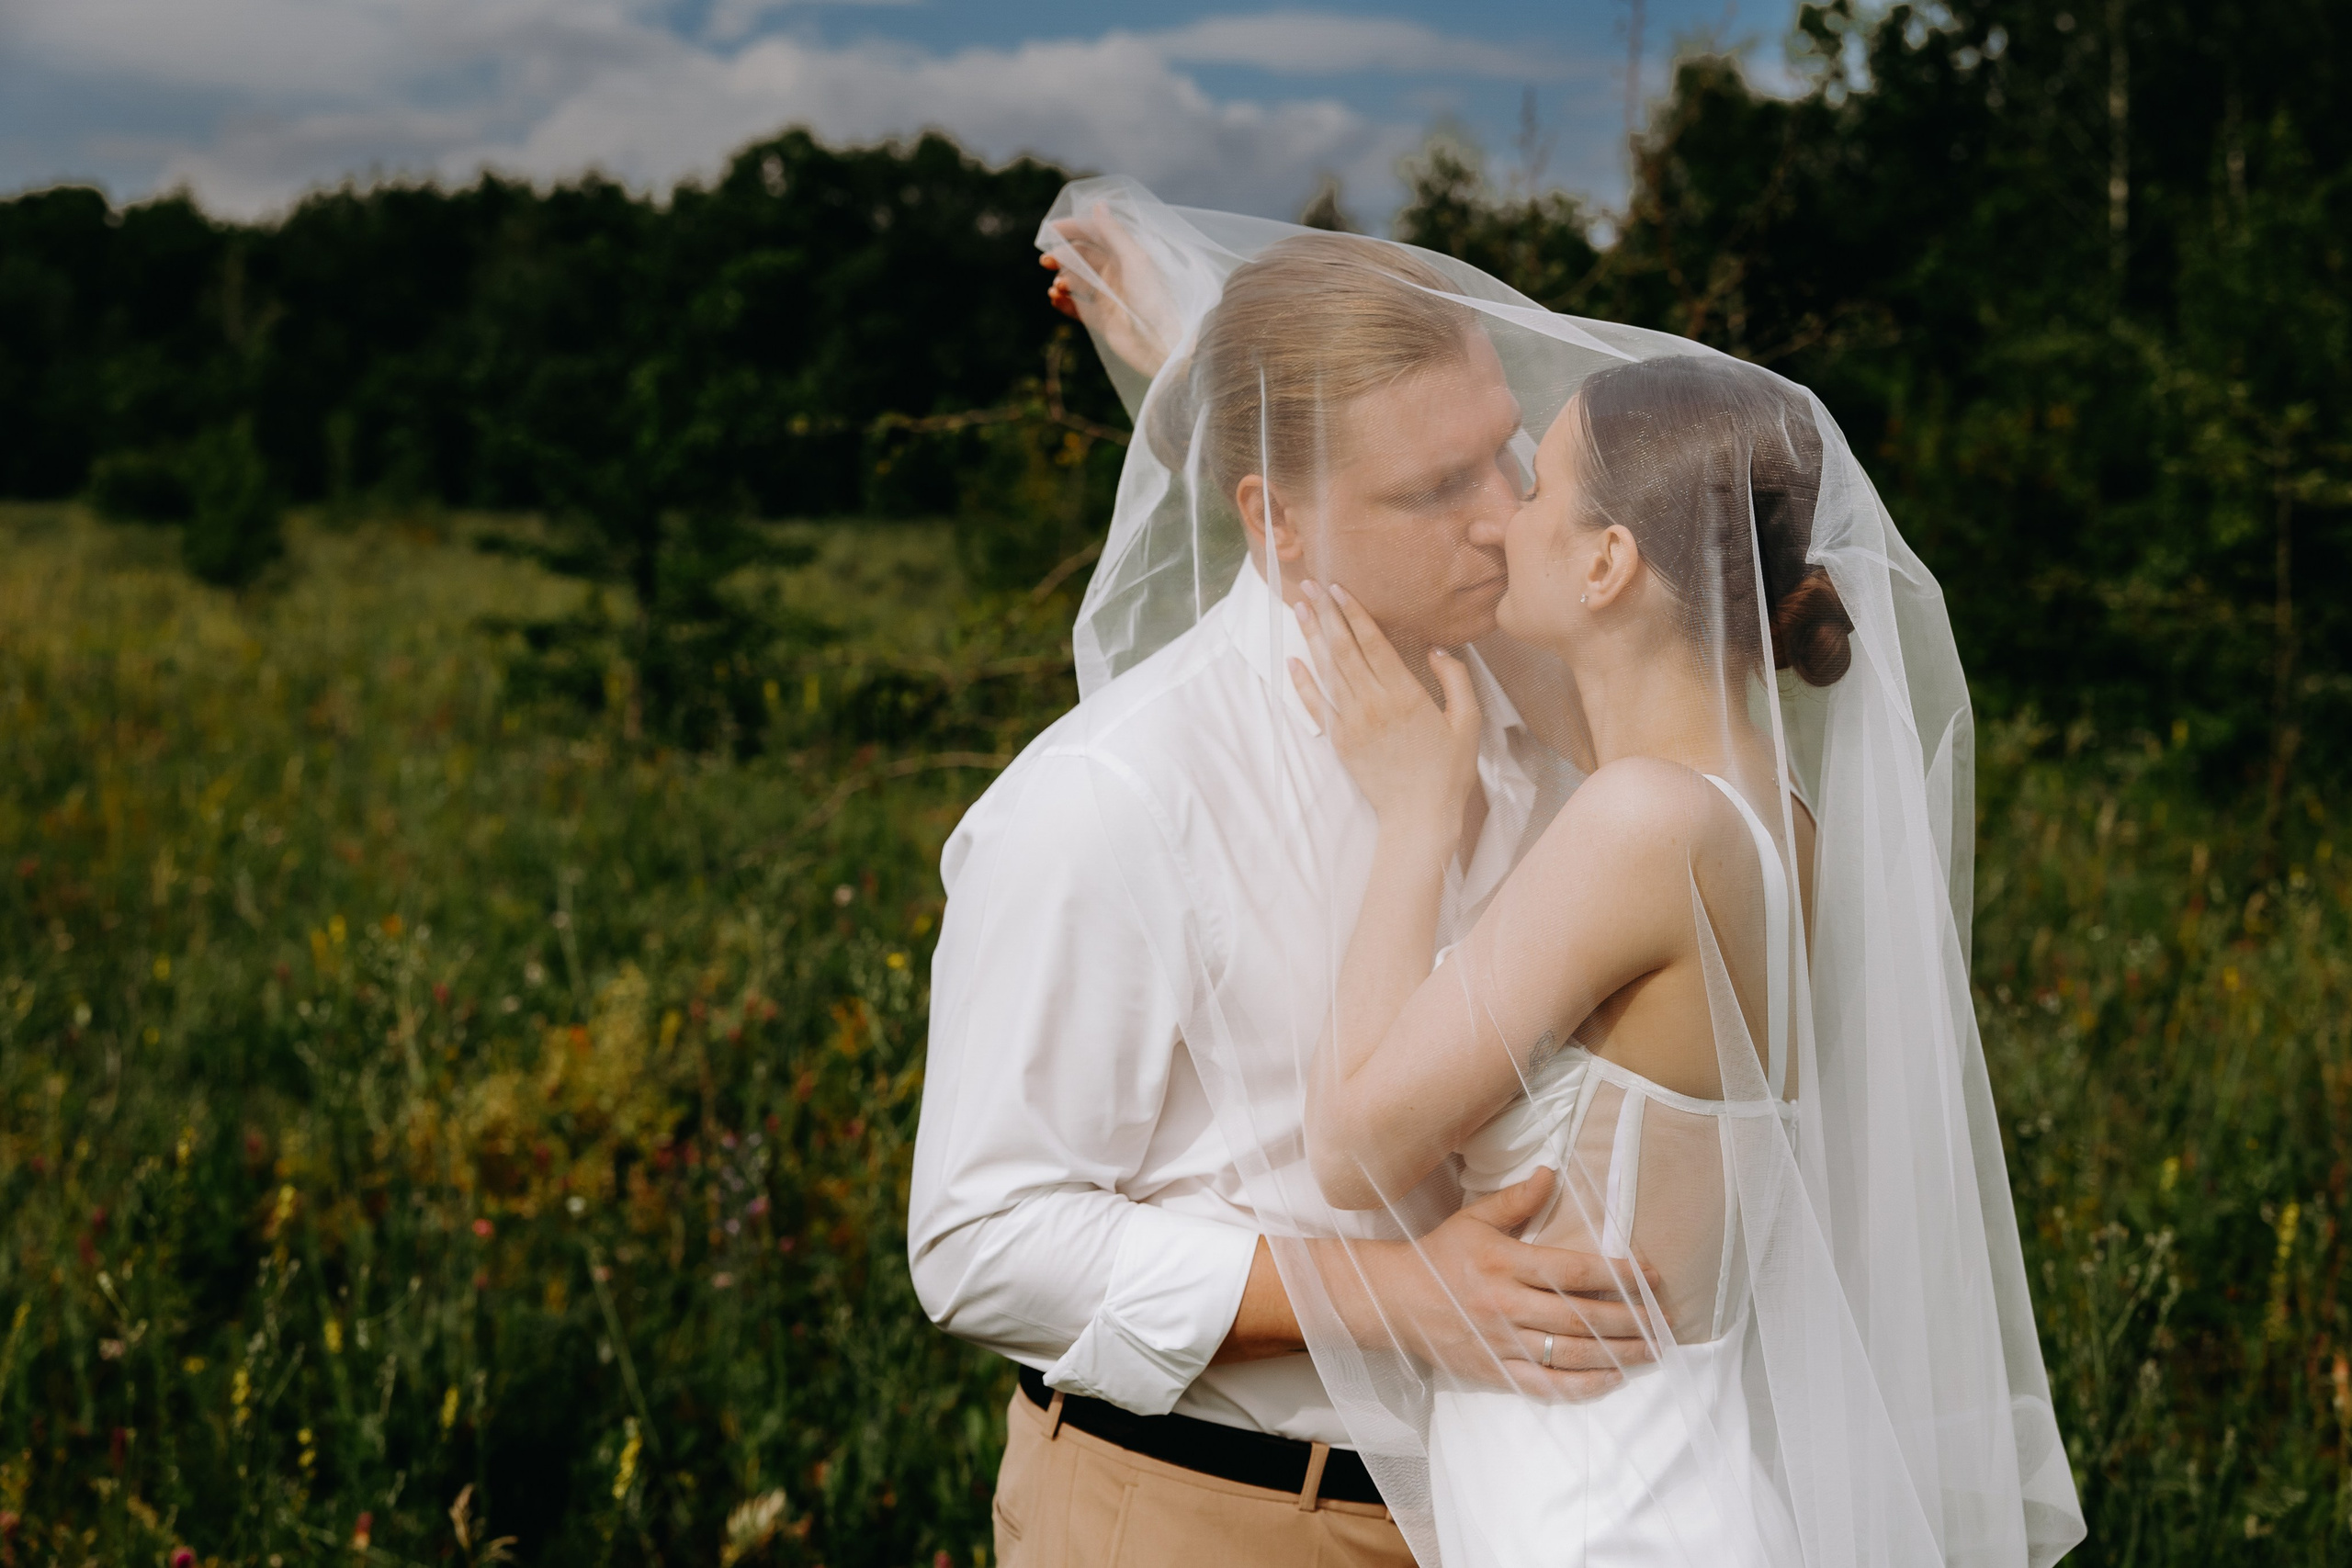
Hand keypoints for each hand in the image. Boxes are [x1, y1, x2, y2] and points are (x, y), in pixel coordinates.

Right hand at [1041, 203, 1178, 378]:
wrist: (1164, 345)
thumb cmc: (1155, 299)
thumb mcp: (1134, 260)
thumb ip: (1114, 234)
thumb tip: (1097, 204)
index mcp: (1127, 255)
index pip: (1095, 234)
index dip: (1073, 229)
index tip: (1050, 230)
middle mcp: (1117, 273)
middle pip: (1082, 257)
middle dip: (1062, 256)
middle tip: (1046, 261)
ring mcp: (1109, 297)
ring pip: (1076, 281)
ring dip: (1062, 279)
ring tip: (1058, 287)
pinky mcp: (1102, 320)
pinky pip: (1076, 307)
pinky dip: (1063, 302)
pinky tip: (1054, 298)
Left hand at [1289, 579, 1479, 837]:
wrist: (1419, 815)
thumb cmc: (1448, 770)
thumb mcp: (1468, 721)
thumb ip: (1455, 678)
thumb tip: (1437, 648)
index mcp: (1405, 694)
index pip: (1372, 642)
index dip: (1354, 612)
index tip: (1338, 587)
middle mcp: (1373, 703)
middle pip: (1344, 648)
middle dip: (1325, 613)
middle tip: (1310, 584)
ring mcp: (1352, 722)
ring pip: (1327, 670)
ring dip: (1311, 636)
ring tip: (1298, 608)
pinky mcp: (1340, 740)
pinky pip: (1316, 704)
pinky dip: (1302, 681)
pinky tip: (1292, 659)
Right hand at [1363, 1169, 1655, 1401]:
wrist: (1394, 1300)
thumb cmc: (1439, 1254)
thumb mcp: (1474, 1219)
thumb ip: (1516, 1199)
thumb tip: (1552, 1172)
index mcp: (1504, 1263)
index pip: (1573, 1271)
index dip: (1617, 1275)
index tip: (1651, 1277)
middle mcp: (1505, 1305)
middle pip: (1580, 1317)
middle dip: (1630, 1321)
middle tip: (1667, 1323)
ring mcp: (1499, 1342)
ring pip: (1568, 1354)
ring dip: (1617, 1354)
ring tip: (1652, 1351)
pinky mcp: (1493, 1370)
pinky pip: (1544, 1384)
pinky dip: (1580, 1385)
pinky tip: (1611, 1379)